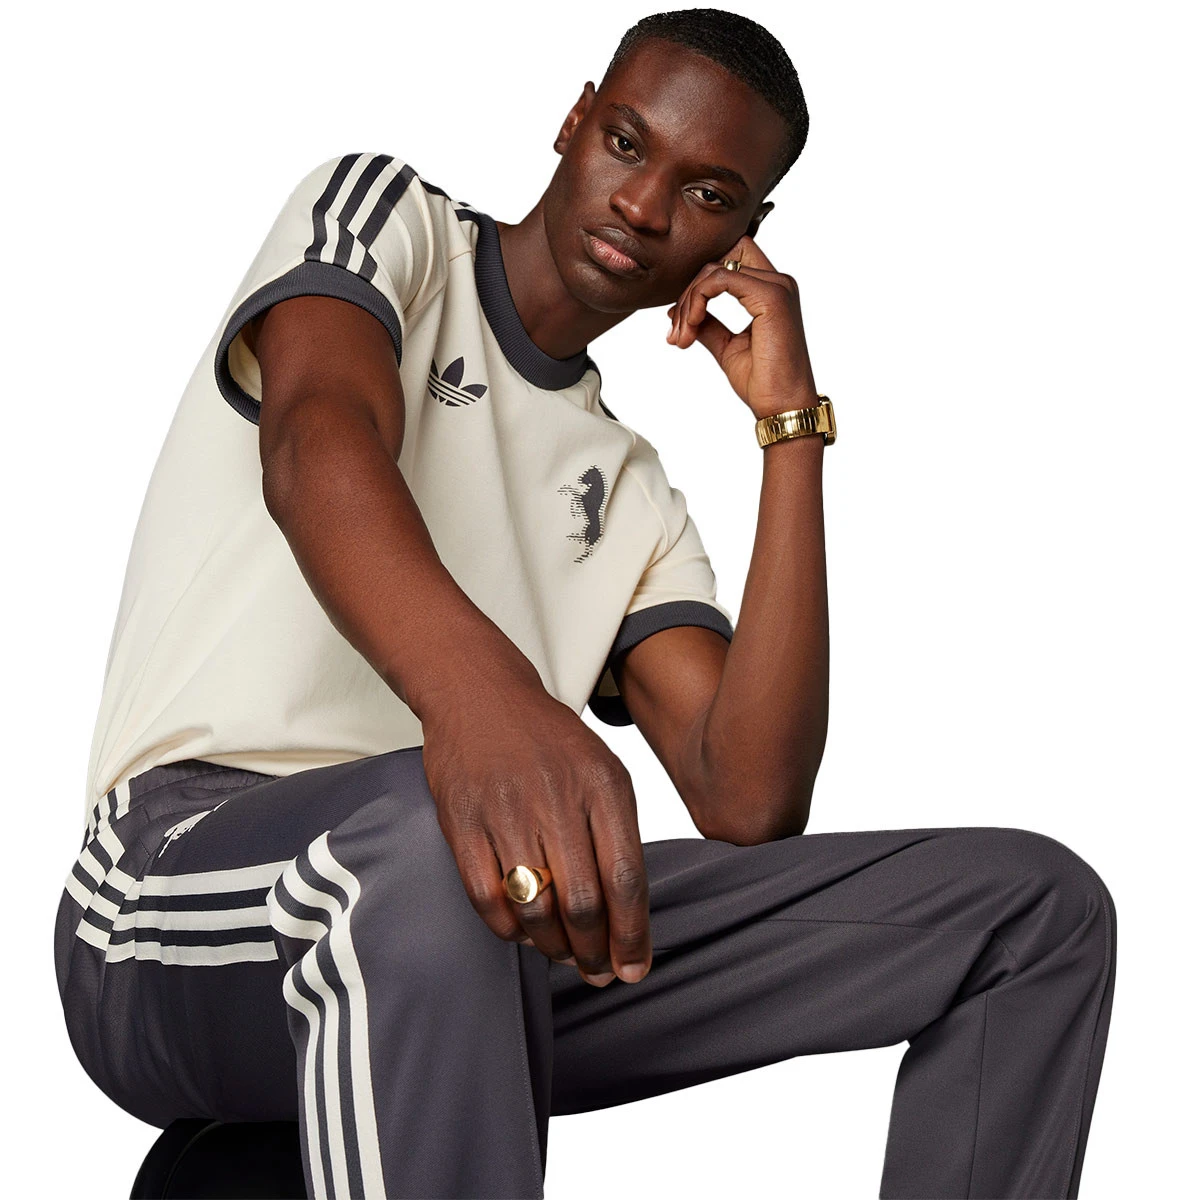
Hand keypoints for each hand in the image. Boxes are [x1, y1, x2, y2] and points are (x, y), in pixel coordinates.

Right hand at [420, 666, 651, 986]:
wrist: (480, 696)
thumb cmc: (548, 741)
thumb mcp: (602, 770)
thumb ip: (618, 833)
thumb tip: (629, 912)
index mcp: (602, 785)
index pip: (625, 877)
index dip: (632, 934)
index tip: (634, 968)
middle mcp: (556, 798)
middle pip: (583, 901)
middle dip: (595, 951)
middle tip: (598, 971)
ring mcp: (505, 812)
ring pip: (536, 907)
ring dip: (554, 945)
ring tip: (564, 953)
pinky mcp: (462, 823)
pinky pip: (488, 898)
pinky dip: (509, 929)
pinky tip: (524, 932)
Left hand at [666, 234, 818, 418]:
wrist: (781, 405)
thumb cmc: (763, 382)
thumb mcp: (727, 346)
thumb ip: (708, 324)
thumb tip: (678, 312)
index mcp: (771, 291)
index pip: (729, 262)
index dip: (699, 284)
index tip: (681, 321)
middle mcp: (778, 282)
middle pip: (720, 258)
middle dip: (690, 290)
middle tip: (677, 330)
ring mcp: (777, 286)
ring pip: (716, 268)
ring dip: (690, 300)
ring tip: (682, 335)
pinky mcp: (771, 296)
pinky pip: (720, 278)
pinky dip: (698, 299)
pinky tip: (692, 324)